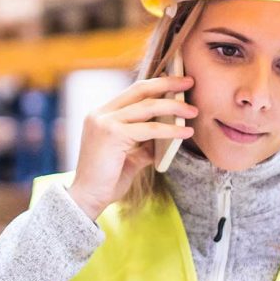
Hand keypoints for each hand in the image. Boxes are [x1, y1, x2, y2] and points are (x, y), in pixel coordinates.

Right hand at [68, 75, 196, 221]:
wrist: (86, 198)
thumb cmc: (106, 179)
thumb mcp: (129, 156)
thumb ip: (143, 142)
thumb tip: (166, 135)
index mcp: (101, 115)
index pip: (132, 92)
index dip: (156, 84)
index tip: (178, 83)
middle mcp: (100, 114)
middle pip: (140, 90)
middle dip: (167, 84)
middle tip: (189, 82)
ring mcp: (104, 122)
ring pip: (147, 106)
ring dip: (174, 107)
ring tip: (193, 111)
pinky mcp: (112, 134)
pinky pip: (149, 129)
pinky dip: (170, 130)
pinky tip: (185, 132)